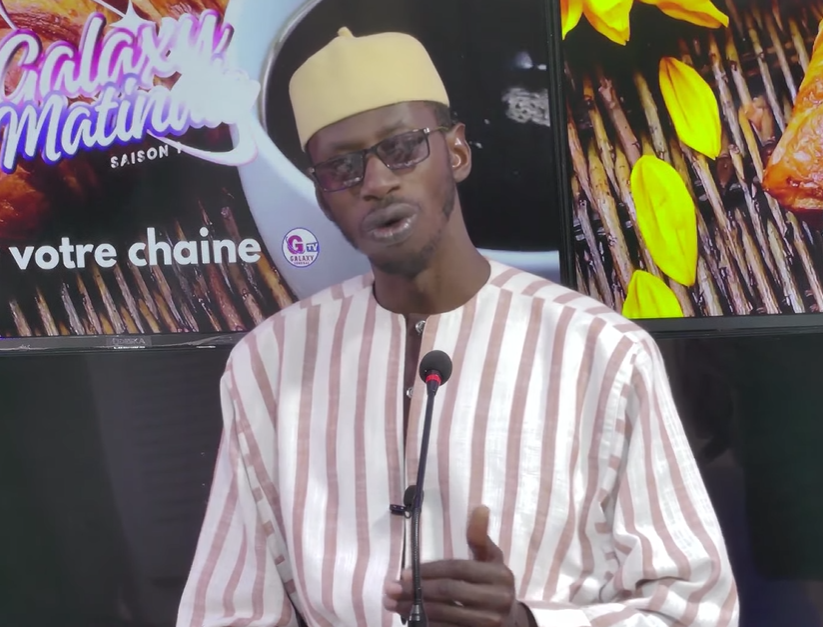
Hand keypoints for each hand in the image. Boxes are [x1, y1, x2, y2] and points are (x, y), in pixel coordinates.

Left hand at [383, 505, 529, 626]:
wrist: (511, 620)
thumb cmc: (493, 582)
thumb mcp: (491, 558)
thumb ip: (480, 537)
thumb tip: (480, 508)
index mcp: (499, 575)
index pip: (458, 569)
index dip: (430, 570)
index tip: (405, 572)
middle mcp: (498, 599)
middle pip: (449, 592)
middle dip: (416, 590)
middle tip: (390, 589)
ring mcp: (490, 622)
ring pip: (446, 614)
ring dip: (415, 609)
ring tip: (393, 603)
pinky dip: (428, 624)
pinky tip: (410, 618)